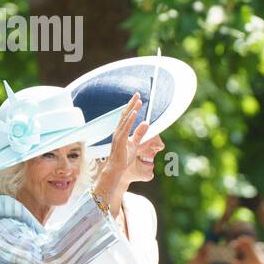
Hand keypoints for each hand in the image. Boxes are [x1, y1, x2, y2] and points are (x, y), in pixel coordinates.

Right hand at [94, 93, 147, 213]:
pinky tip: (134, 112)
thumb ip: (140, 133)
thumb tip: (146, 123)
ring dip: (132, 109)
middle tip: (138, 94)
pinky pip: (125, 127)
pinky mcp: (119, 140)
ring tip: (138, 100)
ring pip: (125, 119)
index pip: (127, 116)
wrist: (117, 169)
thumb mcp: (135, 144)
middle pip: (125, 114)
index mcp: (121, 131)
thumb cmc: (124, 158)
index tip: (138, 98)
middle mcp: (118, 131)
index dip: (132, 107)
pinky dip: (130, 119)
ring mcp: (118, 135)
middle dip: (132, 104)